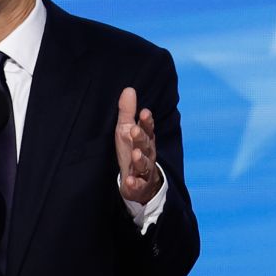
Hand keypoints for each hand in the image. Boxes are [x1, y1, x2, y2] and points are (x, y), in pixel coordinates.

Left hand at [115, 87, 161, 204]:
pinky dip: (134, 183)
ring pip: (144, 164)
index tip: (144, 112)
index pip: (148, 129)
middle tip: (134, 130)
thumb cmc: (132, 150)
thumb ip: (127, 112)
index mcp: (145, 140)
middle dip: (141, 138)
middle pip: (146, 145)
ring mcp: (144, 170)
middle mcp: (148, 154)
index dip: (147, 122)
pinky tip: (129, 180)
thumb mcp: (126, 131)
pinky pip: (138, 185)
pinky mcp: (138, 185)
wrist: (141, 183)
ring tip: (135, 154)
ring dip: (140, 159)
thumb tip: (129, 89)